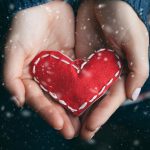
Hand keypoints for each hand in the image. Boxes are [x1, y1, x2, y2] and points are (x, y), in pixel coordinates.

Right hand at [4, 1, 79, 138]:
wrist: (46, 8)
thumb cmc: (28, 27)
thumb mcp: (15, 49)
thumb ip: (12, 75)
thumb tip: (19, 102)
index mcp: (31, 77)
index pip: (39, 100)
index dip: (48, 113)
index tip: (59, 125)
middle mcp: (46, 78)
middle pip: (55, 101)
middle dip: (63, 117)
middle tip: (72, 132)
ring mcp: (61, 72)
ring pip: (68, 94)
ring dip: (75, 109)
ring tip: (82, 125)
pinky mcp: (74, 64)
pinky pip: (80, 80)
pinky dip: (84, 92)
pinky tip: (91, 103)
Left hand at [76, 0, 148, 139]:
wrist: (101, 1)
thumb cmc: (121, 18)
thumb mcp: (134, 40)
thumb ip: (138, 68)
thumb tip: (131, 95)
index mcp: (122, 71)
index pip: (112, 98)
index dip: (103, 114)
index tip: (92, 128)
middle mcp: (107, 73)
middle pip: (98, 100)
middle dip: (91, 117)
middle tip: (80, 134)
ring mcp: (93, 68)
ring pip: (86, 93)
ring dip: (79, 109)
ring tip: (70, 124)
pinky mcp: (80, 62)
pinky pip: (75, 80)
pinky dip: (70, 92)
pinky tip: (63, 103)